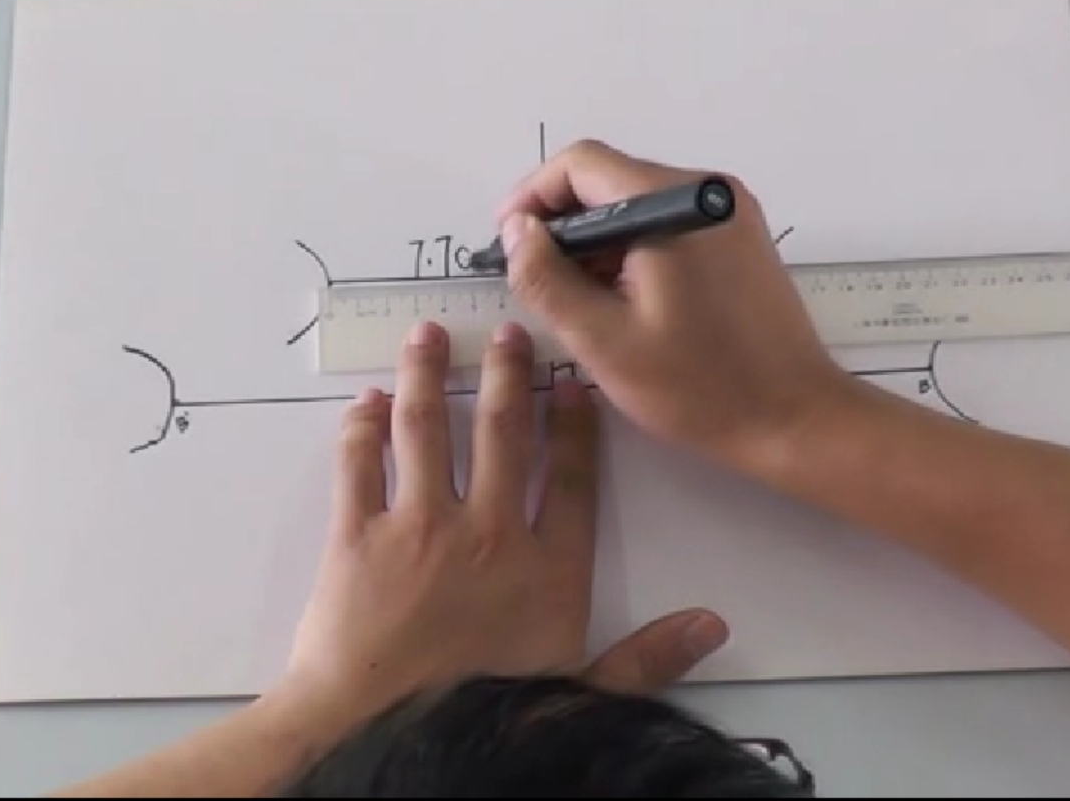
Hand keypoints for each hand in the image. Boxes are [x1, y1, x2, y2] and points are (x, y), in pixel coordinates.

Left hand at [281, 319, 728, 725]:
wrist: (377, 737)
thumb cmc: (483, 719)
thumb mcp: (579, 697)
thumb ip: (645, 659)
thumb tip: (713, 625)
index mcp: (546, 569)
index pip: (574, 481)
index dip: (576, 428)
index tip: (573, 385)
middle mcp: (487, 533)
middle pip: (503, 434)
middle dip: (508, 375)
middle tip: (507, 332)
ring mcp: (418, 529)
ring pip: (427, 431)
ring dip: (427, 377)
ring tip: (427, 336)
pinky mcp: (356, 539)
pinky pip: (359, 466)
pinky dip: (361, 429)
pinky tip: (366, 404)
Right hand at [497, 140, 855, 461]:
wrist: (796, 418)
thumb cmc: (700, 387)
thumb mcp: (603, 340)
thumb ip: (547, 278)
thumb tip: (517, 231)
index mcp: (674, 203)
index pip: (581, 165)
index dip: (532, 197)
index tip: (506, 242)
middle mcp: (707, 191)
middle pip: (610, 180)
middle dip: (563, 225)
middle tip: (534, 281)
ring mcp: (730, 213)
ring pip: (638, 205)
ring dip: (598, 242)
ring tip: (574, 300)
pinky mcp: (741, 238)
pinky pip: (670, 225)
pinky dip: (634, 251)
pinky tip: (620, 299)